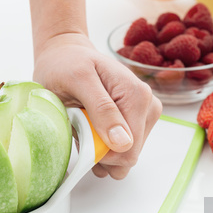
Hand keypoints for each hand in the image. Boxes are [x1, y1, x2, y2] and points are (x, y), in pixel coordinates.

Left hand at [33, 33, 162, 178]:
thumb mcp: (78, 80)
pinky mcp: (134, 124)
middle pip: (128, 156)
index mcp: (138, 96)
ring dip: (98, 149)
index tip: (81, 134)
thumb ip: (101, 109)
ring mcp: (143, 117)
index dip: (100, 152)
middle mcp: (147, 107)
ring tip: (83, 125)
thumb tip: (124, 143)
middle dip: (99, 150)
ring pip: (124, 157)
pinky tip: (89, 129)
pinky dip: (100, 147)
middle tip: (80, 126)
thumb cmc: (67, 63)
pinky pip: (120, 152)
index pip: (128, 150)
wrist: (65, 54)